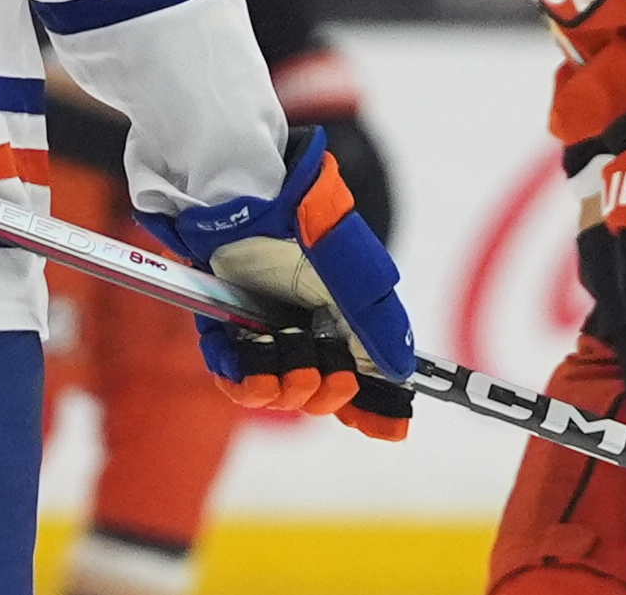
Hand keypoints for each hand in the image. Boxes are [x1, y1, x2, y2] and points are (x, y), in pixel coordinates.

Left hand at [147, 128, 418, 441]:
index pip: (359, 378)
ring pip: (275, 391)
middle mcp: (303, 329)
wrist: (244, 197)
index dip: (372, 409)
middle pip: (318, 393)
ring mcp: (263, 331)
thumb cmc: (304, 225)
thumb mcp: (354, 273)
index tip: (387, 428)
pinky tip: (249, 365)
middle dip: (325, 394)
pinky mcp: (224, 328)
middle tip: (328, 373)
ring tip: (286, 364)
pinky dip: (241, 377)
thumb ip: (377, 324)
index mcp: (340, 318)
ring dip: (284, 390)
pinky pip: (231, 373)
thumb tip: (401, 374)